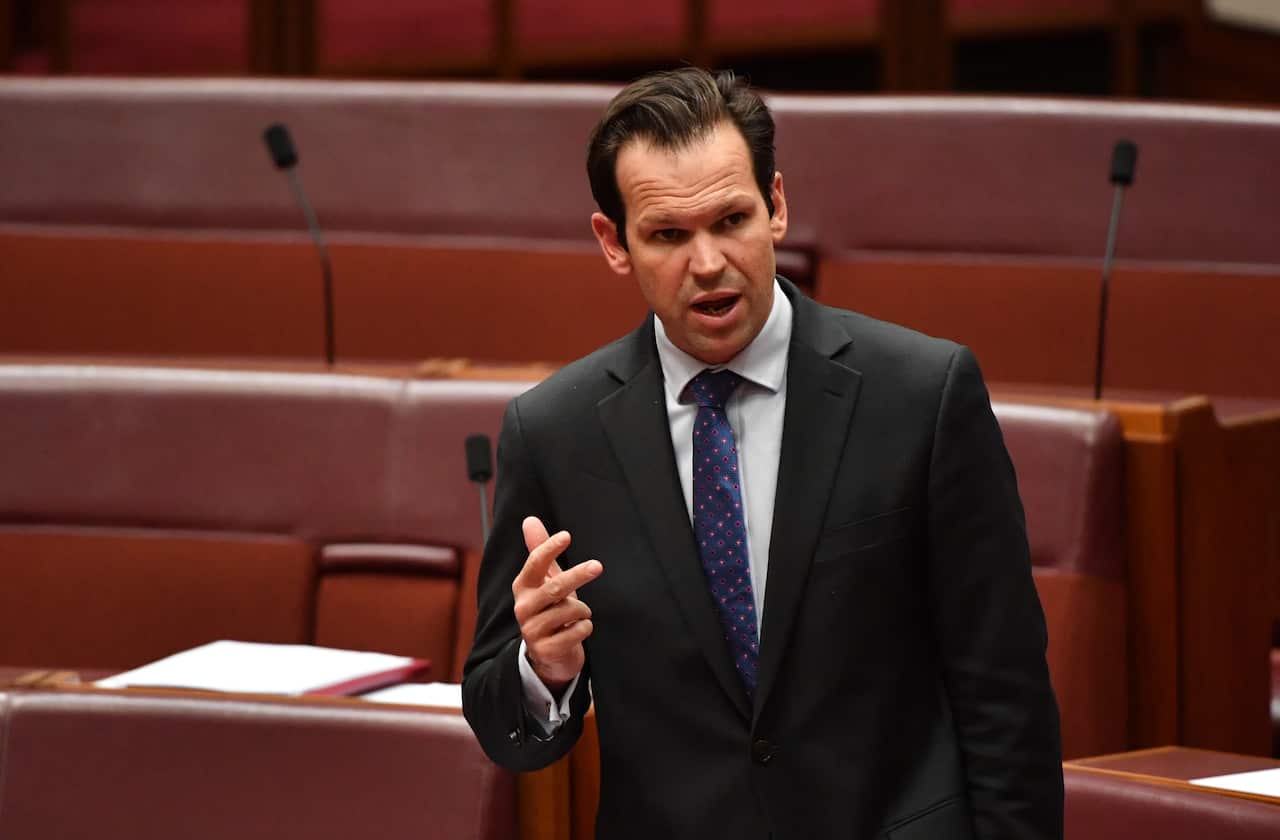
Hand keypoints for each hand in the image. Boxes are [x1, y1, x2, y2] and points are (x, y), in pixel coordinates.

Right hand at [512, 516, 602, 693]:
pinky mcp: (545, 650)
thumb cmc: (551, 610)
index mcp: (523, 587)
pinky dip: (584, 628)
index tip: (567, 536)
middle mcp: (523, 608)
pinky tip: (578, 630)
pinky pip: (576, 632)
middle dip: (578, 575)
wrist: (548, 655)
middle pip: (555, 587)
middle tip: (598, 565)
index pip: (534, 564)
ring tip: (579, 615)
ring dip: (583, 610)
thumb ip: (539, 551)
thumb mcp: (546, 581)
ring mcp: (532, 630)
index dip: (549, 548)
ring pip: (570, 610)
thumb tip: (530, 519)